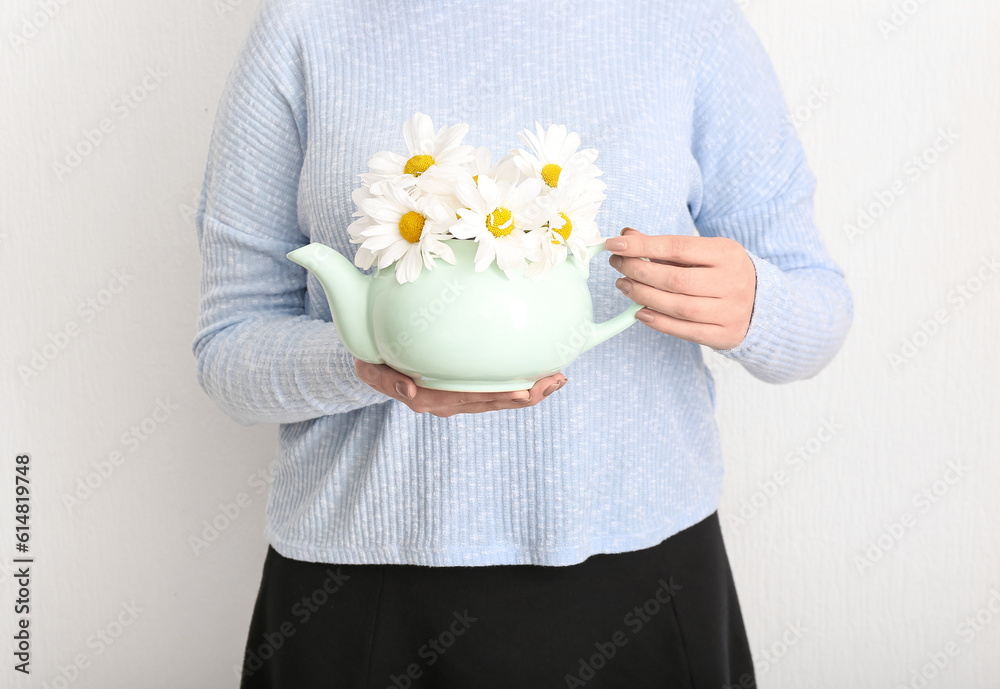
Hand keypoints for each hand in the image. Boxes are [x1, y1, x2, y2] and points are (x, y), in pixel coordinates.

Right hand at [355, 359, 567, 417]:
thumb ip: (387, 382)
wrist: (373, 364)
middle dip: (527, 394)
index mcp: (430, 399)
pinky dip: (521, 381)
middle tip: (556, 381)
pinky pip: (496, 389)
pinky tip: (543, 372)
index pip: (469, 398)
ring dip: (532, 390)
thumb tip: (411, 391)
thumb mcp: (370, 370)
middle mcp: (449, 402)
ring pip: (500, 398)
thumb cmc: (373, 362)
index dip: (496, 396)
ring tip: (559, 378)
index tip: (523, 389)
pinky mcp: (466, 388)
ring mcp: (459, 397)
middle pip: (493, 402)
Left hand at [606, 227, 756, 349]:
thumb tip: (626, 235)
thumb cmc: (721, 273)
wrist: (762, 304)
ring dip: (643, 296)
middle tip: (618, 265)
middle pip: (676, 279)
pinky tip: (639, 311)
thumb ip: (664, 246)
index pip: (678, 247)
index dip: (643, 246)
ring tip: (623, 285)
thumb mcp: (701, 252)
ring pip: (678, 307)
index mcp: (727, 253)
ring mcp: (731, 311)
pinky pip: (684, 331)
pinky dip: (658, 322)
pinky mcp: (724, 335)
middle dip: (639, 271)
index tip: (615, 243)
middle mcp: (732, 282)